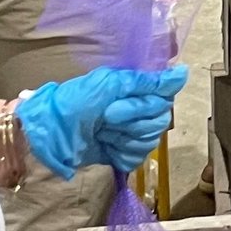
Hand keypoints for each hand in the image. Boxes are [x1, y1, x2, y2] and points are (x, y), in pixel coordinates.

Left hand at [18, 65, 188, 178]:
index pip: (164, 96)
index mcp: (133, 87)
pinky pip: (139, 157)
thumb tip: (183, 73)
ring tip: (103, 133)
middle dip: (132, 121)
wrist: (48, 135)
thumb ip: (146, 81)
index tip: (120, 105)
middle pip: (159, 120)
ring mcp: (130, 131)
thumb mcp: (108, 84)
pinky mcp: (123, 152)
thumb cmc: (73, 103)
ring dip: (124, 138)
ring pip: (150, 140)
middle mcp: (136, 108)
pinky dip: (121, 153)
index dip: (146, 104)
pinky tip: (106, 147)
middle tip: (106, 118)